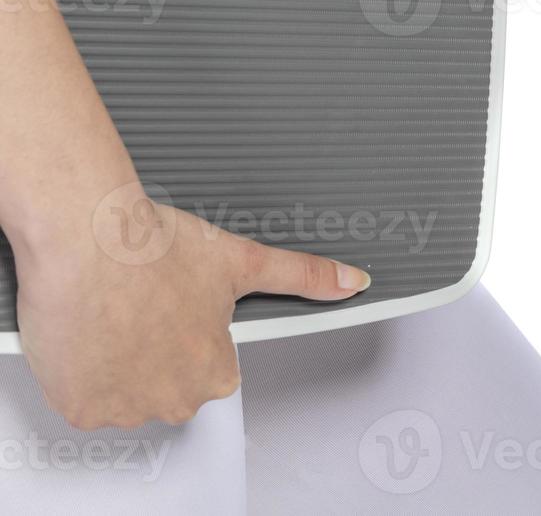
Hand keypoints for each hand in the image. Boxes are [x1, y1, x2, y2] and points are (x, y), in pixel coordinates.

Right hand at [13, 183, 370, 429]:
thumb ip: (304, 276)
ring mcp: (125, 406)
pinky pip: (82, 397)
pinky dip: (83, 371)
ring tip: (117, 314)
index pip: (209, 366)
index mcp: (216, 373)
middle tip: (144, 308)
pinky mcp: (81, 406)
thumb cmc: (155, 250)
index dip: (190, 332)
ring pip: (124, 390)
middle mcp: (174, 399)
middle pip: (167, 383)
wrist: (89, 240)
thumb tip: (352, 281)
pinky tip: (91, 333)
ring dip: (119, 362)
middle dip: (156, 351)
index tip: (175, 307)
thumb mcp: (244, 260)